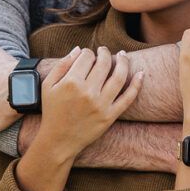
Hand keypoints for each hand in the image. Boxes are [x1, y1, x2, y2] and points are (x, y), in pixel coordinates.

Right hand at [34, 46, 143, 161]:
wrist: (58, 141)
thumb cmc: (52, 112)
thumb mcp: (48, 86)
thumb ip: (61, 65)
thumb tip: (78, 49)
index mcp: (71, 82)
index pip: (87, 57)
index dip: (88, 52)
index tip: (87, 55)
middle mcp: (87, 92)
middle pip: (104, 63)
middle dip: (105, 53)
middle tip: (104, 51)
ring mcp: (101, 105)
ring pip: (119, 76)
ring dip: (124, 62)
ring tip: (123, 55)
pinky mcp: (110, 116)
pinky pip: (128, 98)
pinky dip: (137, 84)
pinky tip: (141, 73)